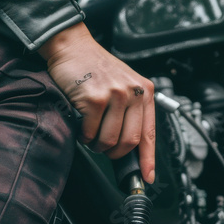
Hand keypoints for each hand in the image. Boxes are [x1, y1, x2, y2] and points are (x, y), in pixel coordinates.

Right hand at [38, 22, 155, 183]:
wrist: (73, 47)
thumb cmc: (96, 67)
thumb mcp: (124, 83)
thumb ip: (131, 109)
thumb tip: (131, 145)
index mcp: (145, 91)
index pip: (150, 133)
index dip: (148, 159)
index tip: (147, 176)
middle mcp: (133, 92)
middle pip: (129, 142)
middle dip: (115, 153)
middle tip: (104, 149)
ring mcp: (115, 95)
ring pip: (109, 141)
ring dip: (97, 145)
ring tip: (91, 134)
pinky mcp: (95, 99)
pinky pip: (90, 133)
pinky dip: (84, 135)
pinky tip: (82, 124)